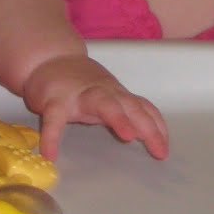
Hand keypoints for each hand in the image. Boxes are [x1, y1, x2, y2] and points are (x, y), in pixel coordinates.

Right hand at [22, 55, 168, 161]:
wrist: (49, 58)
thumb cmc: (80, 83)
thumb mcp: (107, 95)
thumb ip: (123, 112)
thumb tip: (144, 134)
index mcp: (116, 94)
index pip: (142, 108)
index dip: (157, 127)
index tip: (165, 149)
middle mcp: (103, 92)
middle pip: (130, 106)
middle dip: (147, 125)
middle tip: (159, 150)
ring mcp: (79, 94)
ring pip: (102, 102)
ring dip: (118, 117)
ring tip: (127, 138)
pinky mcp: (54, 100)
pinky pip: (54, 120)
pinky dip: (52, 136)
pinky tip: (51, 154)